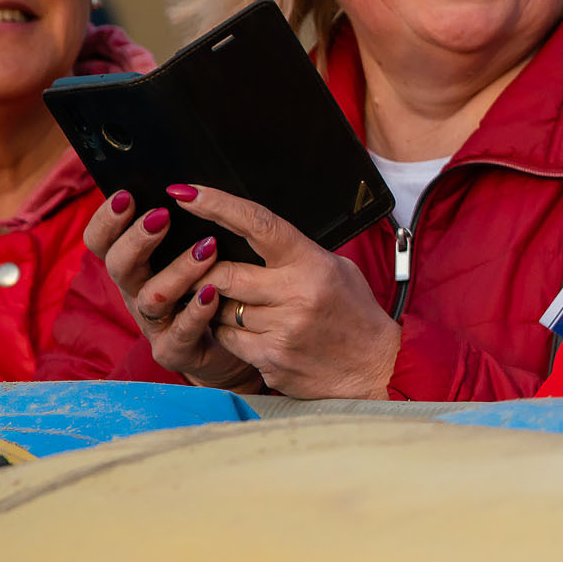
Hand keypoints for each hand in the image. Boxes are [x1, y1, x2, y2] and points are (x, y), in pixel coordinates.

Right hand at [84, 191, 260, 390]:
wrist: (229, 346)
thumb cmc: (208, 289)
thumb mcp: (189, 254)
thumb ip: (183, 227)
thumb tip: (188, 186)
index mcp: (134, 266)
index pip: (102, 241)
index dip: (107, 219)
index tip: (126, 195)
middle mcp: (136, 293)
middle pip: (119, 266)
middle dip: (136, 239)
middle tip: (162, 217)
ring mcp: (153, 325)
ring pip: (153, 297)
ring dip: (178, 270)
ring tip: (207, 249)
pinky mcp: (175, 351)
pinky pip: (182, 332)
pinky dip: (197, 311)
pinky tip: (214, 293)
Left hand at [179, 184, 402, 400]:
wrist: (375, 368)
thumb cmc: (355, 315)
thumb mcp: (337, 270)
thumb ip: (296, 253)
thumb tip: (251, 234)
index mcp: (312, 263)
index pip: (258, 224)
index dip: (217, 205)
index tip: (186, 193)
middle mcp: (296, 294)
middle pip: (223, 273)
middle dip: (210, 273)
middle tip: (212, 274)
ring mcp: (281, 328)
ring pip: (219, 308)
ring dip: (221, 306)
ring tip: (249, 310)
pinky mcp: (270, 358)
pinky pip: (226, 338)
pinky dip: (230, 334)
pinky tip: (254, 334)